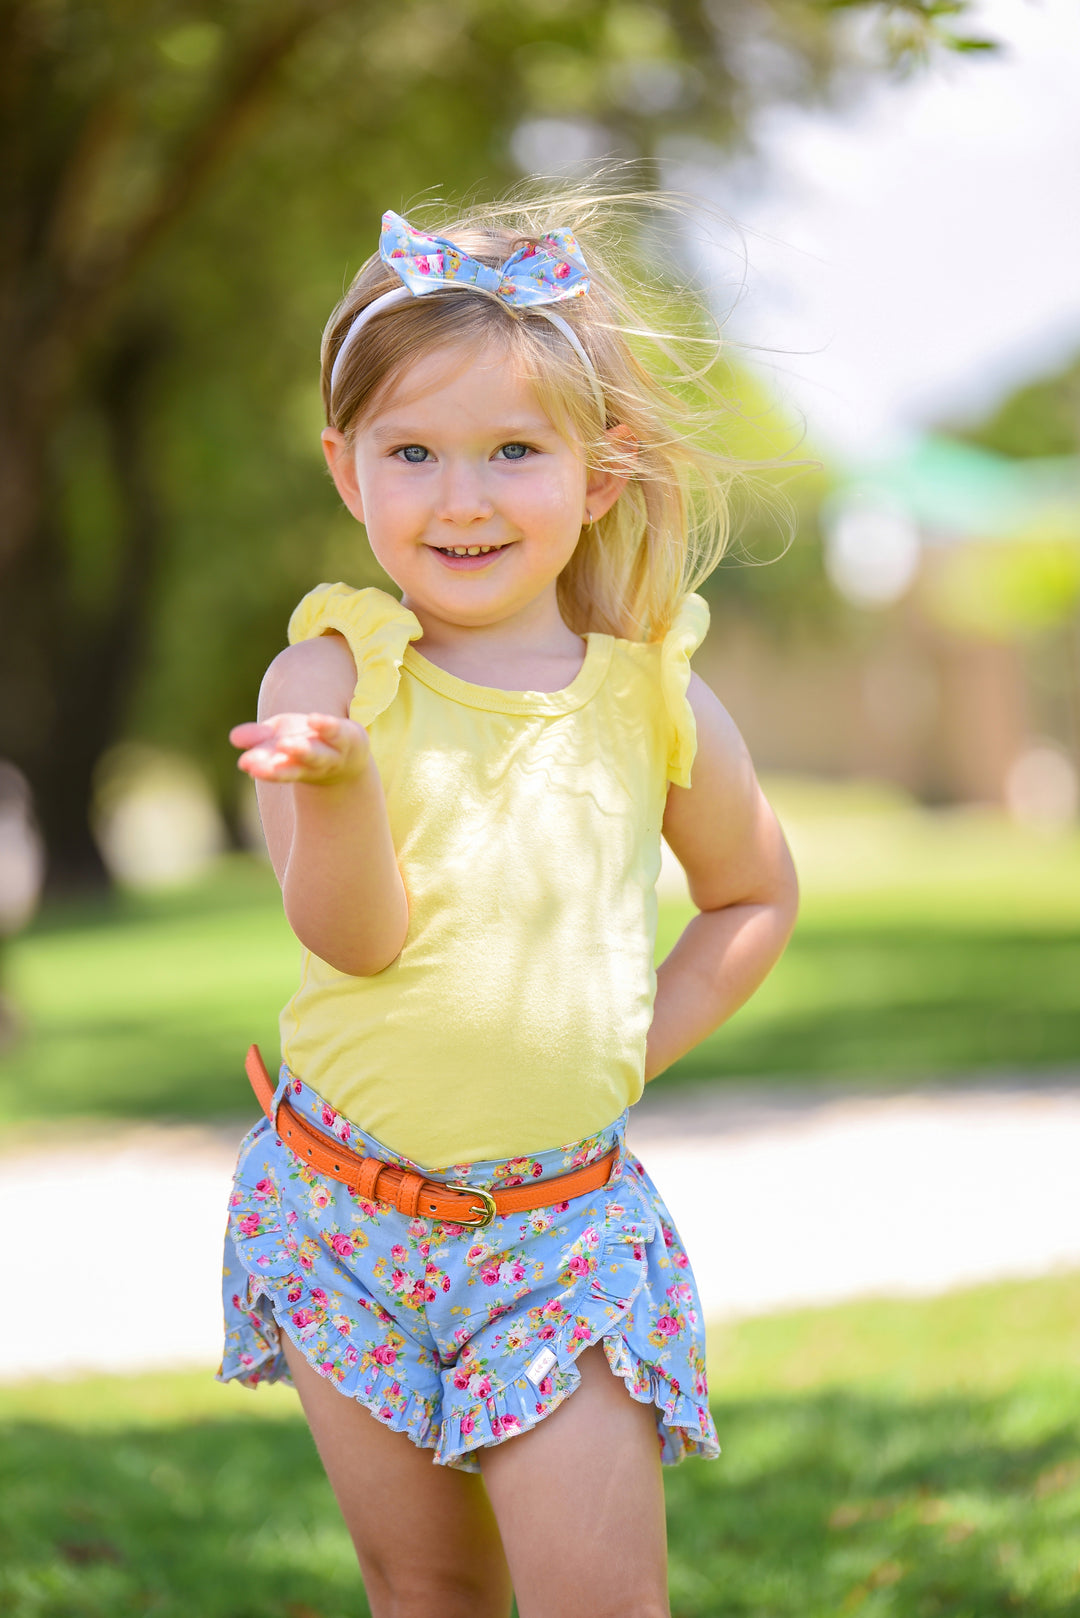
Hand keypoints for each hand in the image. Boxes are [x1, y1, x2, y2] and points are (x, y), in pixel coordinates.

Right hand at [229, 712, 370, 785]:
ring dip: (300, 751)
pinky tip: (313, 719)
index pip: (274, 769)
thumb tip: (234, 737)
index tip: (246, 765)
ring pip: (316, 755)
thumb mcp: (279, 737)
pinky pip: (336, 732)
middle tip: (255, 767)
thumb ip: (258, 737)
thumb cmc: (305, 744)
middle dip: (276, 768)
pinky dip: (325, 726)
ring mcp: (330, 753)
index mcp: (290, 766)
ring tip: (283, 744)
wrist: (349, 757)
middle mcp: (309, 765)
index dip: (262, 768)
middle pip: (293, 768)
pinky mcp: (347, 737)